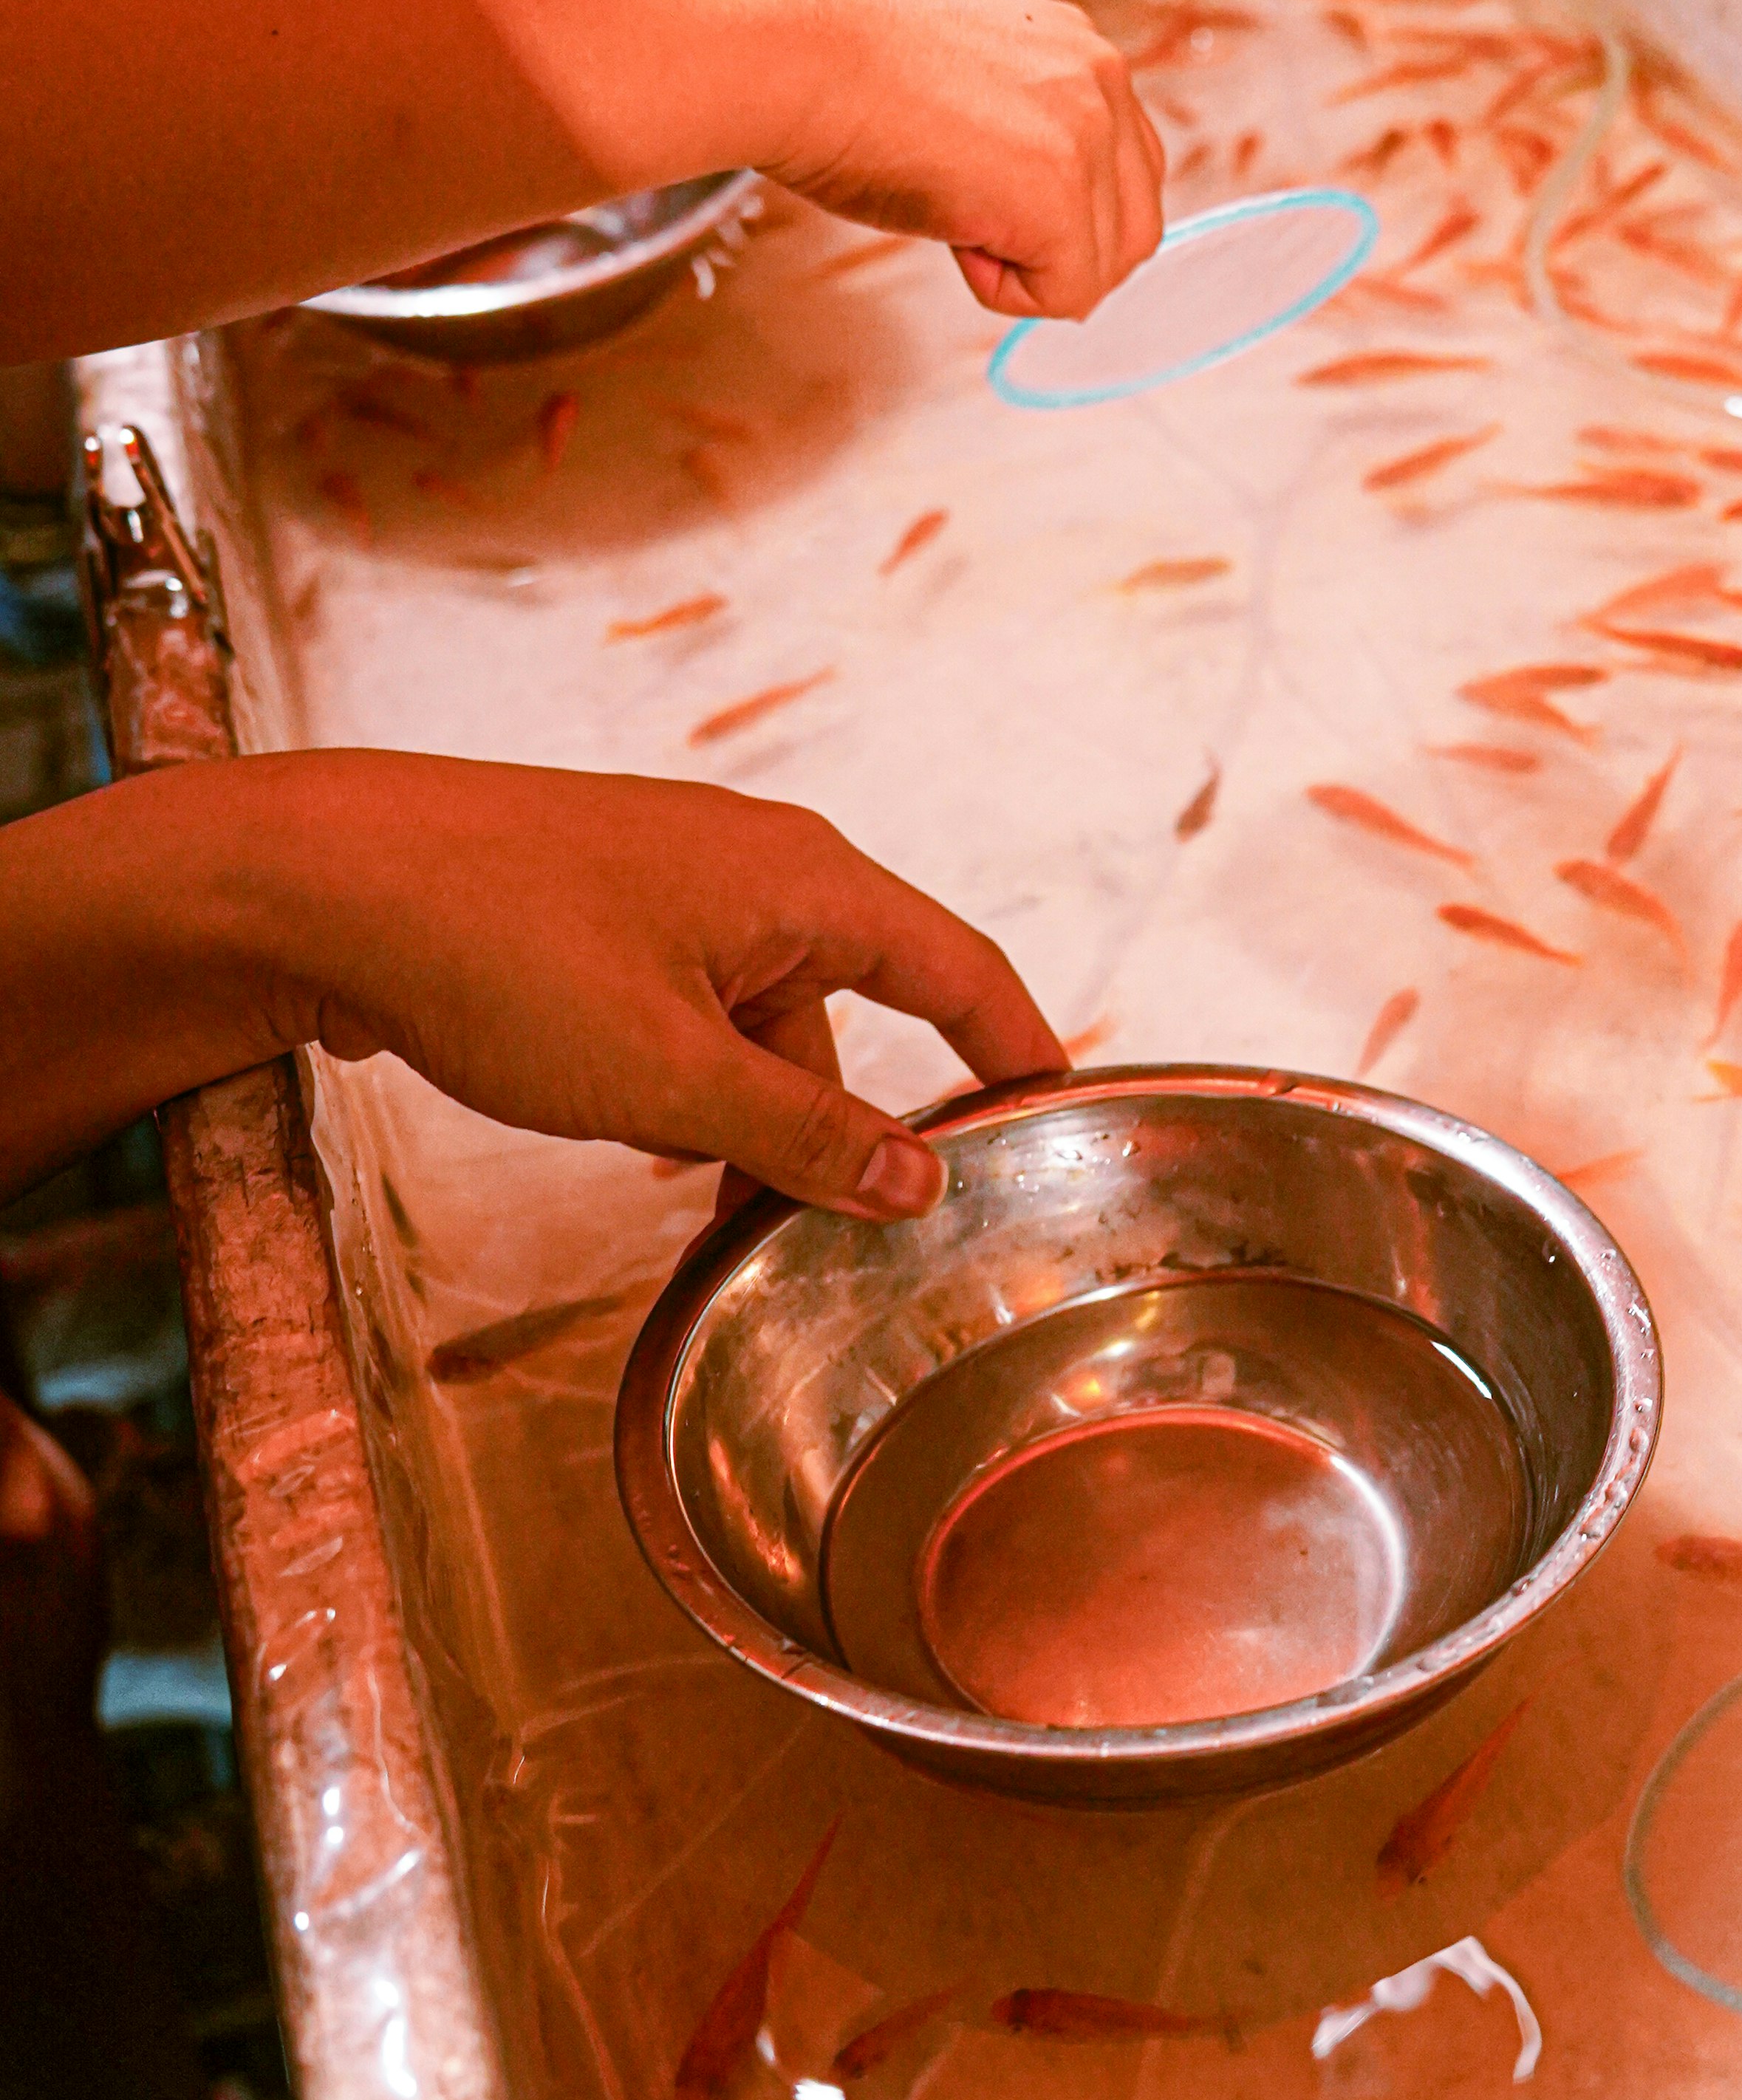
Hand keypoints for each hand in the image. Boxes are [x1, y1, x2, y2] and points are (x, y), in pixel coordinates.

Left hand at [230, 753, 1067, 1212]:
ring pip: (757, 1023)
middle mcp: (753, 868)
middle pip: (851, 1010)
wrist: (314, 881)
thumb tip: (919, 1180)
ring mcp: (668, 888)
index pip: (960, 968)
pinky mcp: (595, 915)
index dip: (1020, 1050)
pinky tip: (643, 1148)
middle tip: (847, 1231)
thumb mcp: (671, 1074)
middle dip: (846, 1125)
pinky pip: (685, 1012)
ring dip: (750, 1116)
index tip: (1067, 1117)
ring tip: (717, 1212)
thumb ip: (805, 1136)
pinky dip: (686, 1084)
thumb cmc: (495, 950)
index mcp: (803, 881)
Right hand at [753, 0, 1165, 316]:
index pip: (1127, 171)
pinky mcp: (1060, 196)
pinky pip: (1067, 295)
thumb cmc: (837, 67)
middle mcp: (1100, 81)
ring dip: (1028, 268)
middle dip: (1062, 254)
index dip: (1057, 212)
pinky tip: (949, 230)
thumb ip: (1023, 134)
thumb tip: (1033, 212)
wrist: (784, 47)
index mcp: (1077, 50)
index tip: (975, 185)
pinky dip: (1005, 291)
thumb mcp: (963, 87)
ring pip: (1105, 268)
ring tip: (950, 211)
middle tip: (971, 224)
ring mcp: (1088, 136)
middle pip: (1136, 228)